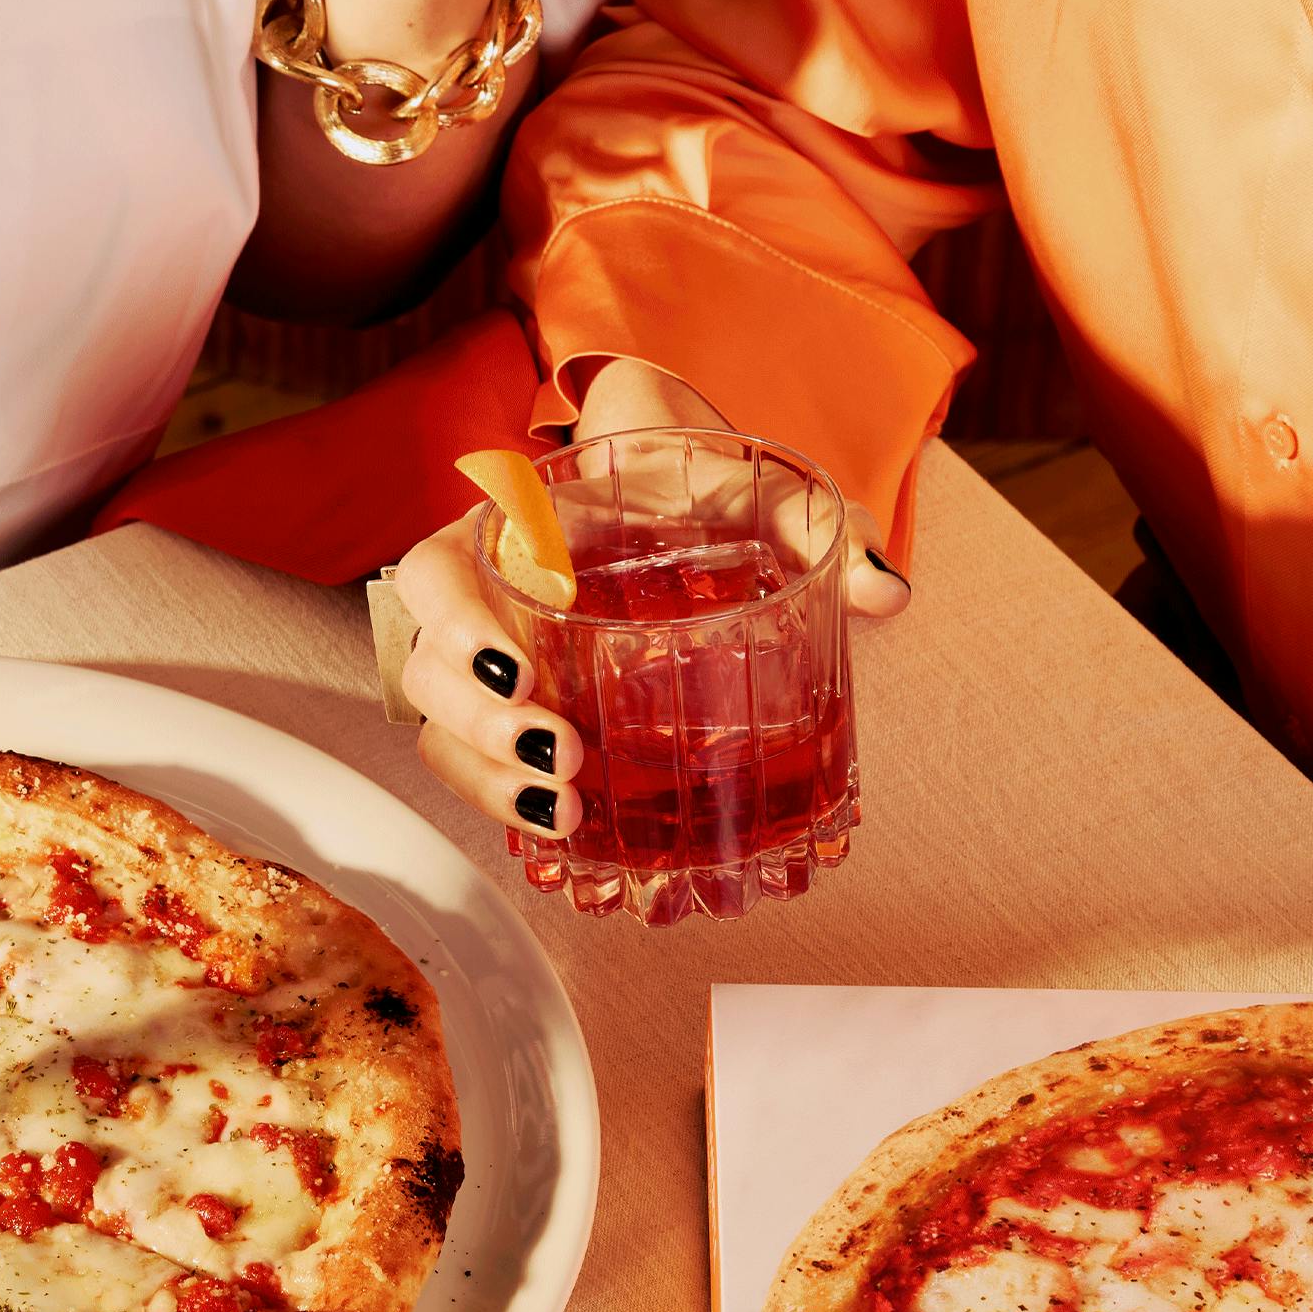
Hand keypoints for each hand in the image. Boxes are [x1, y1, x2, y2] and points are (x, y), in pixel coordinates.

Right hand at [395, 361, 908, 835]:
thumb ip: (812, 519)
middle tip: (559, 756)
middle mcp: (488, 595)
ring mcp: (494, 657)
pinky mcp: (519, 707)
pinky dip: (505, 799)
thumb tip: (885, 589)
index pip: (436, 569)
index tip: (520, 670)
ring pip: (441, 724)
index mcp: (517, 529)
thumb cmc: (692, 482)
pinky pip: (476, 760)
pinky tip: (563, 829)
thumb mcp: (747, 483)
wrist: (670, 486)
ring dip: (486, 776)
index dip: (455, 623)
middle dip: (478, 722)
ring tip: (562, 811)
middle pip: (427, 664)